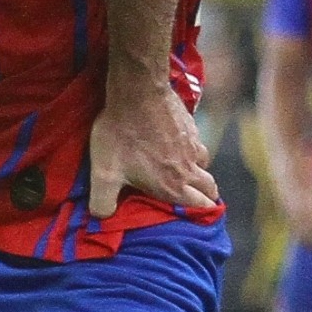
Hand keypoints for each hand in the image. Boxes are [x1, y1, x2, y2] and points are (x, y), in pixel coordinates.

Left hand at [86, 87, 217, 216]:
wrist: (137, 92)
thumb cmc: (120, 134)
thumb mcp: (103, 173)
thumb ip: (103, 201)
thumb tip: (101, 217)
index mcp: (172, 186)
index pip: (199, 207)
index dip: (200, 215)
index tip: (197, 219)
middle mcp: (189, 169)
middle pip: (209, 188)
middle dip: (206, 197)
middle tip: (199, 199)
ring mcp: (192, 145)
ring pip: (205, 165)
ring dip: (200, 172)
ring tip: (188, 173)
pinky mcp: (190, 125)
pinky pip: (197, 142)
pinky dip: (193, 149)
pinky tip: (180, 144)